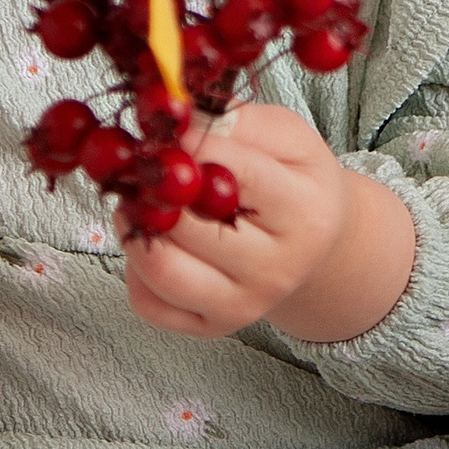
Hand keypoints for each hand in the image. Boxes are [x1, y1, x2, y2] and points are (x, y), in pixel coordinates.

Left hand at [119, 101, 415, 342]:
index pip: (242, 178)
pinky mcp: (212, 327)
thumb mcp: (289, 138)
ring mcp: (244, 305)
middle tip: (139, 166)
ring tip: (136, 201)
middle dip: (155, 191)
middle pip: (193, 228)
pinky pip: (151, 303)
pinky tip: (151, 240)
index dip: (195, 152)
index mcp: (305, 213)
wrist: (314, 244)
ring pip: (165, 272)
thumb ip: (241, 124)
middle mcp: (277, 268)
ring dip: (135, 230)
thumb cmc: (296, 180)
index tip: (168, 133)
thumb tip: (182, 122)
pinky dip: (135, 269)